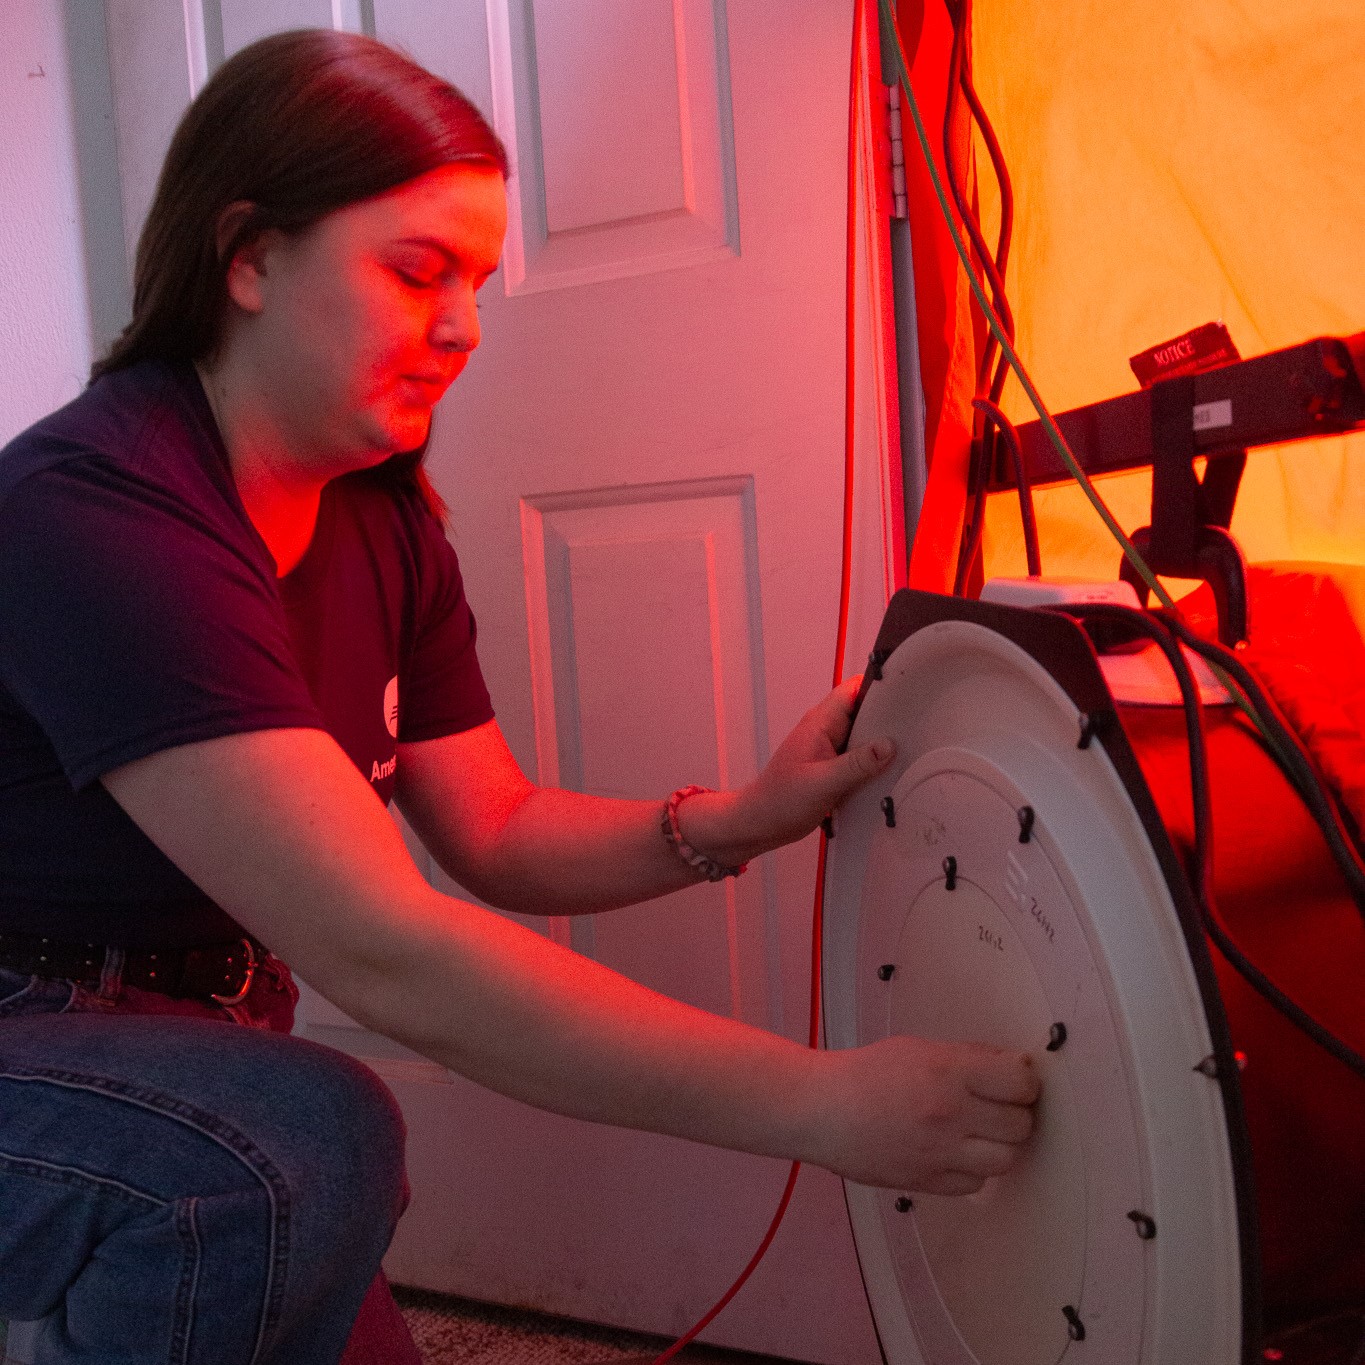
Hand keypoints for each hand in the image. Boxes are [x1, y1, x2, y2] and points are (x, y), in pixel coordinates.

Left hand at [681, 676, 895, 865]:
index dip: (880, 685)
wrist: (761, 823)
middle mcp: (827, 730)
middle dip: (889, 716)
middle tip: (922, 724)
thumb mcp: (823, 782)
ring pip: (864, 736)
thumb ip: (857, 764)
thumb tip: (890, 745)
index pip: (853, 689)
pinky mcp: (834, 768)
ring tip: (916, 747)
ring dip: (883, 742)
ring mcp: (831, 749)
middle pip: (864, 711)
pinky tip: (894, 772)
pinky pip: (860, 757)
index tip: (911, 690)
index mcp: (821, 722)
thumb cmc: (783, 800)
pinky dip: (875, 762)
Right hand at [812, 1035, 1039, 1192]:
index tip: (1014, 1081)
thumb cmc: (866, 1073)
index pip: (1020, 1082)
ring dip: (999, 1145)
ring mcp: (941, 1153)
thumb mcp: (919, 1049)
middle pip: (1020, 1125)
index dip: (1023, 1081)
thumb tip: (1014, 1065)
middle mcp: (950, 1114)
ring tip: (979, 1132)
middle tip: (996, 1106)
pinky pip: (976, 1183)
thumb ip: (969, 1058)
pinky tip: (956, 1152)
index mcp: (948, 1072)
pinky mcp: (929, 1182)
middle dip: (1014, 1113)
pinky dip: (973, 1169)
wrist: (822, 1111)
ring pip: (1006, 1159)